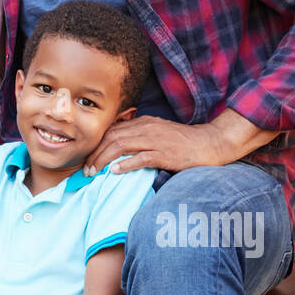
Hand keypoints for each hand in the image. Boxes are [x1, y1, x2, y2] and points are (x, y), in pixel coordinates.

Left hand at [83, 116, 229, 175]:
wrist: (209, 143)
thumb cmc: (182, 141)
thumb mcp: (157, 132)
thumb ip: (139, 136)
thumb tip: (118, 149)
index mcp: (143, 122)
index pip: (112, 131)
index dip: (96, 144)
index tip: (87, 158)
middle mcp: (146, 128)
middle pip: (111, 137)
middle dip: (95, 153)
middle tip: (85, 169)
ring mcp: (155, 140)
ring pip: (120, 146)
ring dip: (103, 159)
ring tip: (94, 172)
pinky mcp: (165, 154)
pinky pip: (141, 158)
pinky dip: (125, 164)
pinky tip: (114, 171)